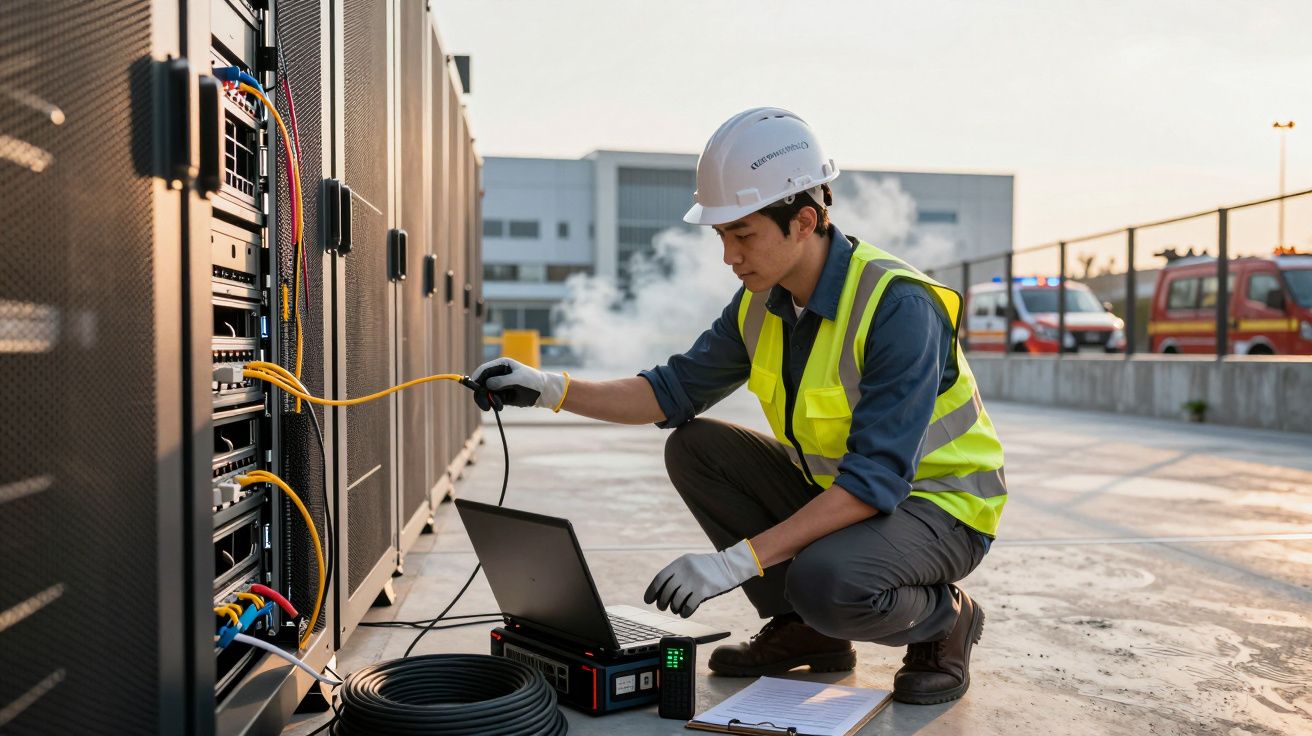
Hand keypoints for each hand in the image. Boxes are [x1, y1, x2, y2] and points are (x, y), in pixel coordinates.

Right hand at [470, 357, 567, 410]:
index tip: (474, 386)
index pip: (484, 369)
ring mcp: (499, 385)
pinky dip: (494, 403)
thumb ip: (502, 381)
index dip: (477, 377)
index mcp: (502, 364)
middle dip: (481, 393)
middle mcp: (498, 374)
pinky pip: (492, 399)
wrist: (543, 392)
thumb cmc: (532, 381)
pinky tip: (501, 406)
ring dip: (488, 400)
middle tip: (483, 404)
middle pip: (482, 382)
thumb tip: (486, 384)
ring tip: (498, 406)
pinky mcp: (501, 394)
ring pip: (485, 393)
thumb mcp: (518, 379)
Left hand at [643, 539, 761, 617]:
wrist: (730, 566)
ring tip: (676, 609)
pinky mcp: (704, 590)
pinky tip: (685, 612)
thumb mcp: (690, 563)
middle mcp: (685, 571)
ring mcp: (694, 580)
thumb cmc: (708, 567)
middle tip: (663, 607)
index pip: (660, 579)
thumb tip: (659, 591)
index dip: (652, 591)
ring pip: (676, 601)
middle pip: (666, 592)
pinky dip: (684, 612)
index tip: (648, 600)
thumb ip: (676, 573)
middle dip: (662, 603)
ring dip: (674, 608)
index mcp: (680, 563)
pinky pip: (688, 606)